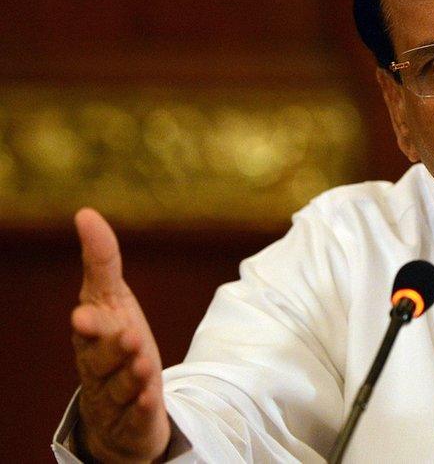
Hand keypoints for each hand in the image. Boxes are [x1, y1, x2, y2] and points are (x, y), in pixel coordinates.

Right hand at [70, 208, 169, 462]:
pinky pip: (137, 415)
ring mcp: (116, 395)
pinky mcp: (134, 419)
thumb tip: (86, 213)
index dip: (90, 322)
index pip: (90, 327)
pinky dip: (142, 408)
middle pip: (102, 358)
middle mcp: (98, 366)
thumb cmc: (112, 344)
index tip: (85, 314)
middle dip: (111, 347)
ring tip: (144, 363)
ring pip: (121, 386)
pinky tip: (151, 400)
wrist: (117, 406)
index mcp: (92, 336)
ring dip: (131, 375)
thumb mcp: (111, 300)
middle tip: (126, 335)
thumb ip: (101, 261)